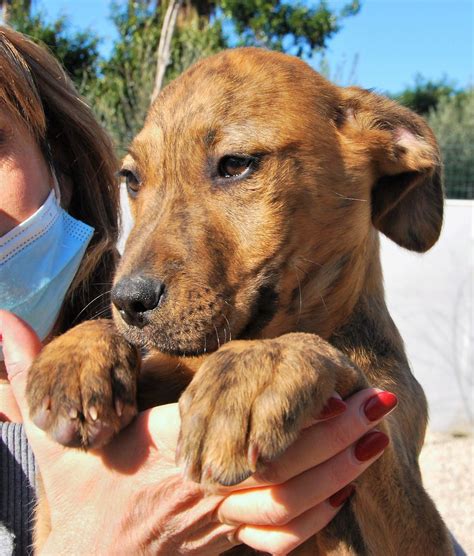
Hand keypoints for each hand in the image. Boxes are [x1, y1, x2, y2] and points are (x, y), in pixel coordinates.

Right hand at [1, 310, 394, 554]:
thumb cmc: (77, 493)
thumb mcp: (50, 434)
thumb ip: (25, 378)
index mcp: (162, 454)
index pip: (231, 431)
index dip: (281, 416)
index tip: (325, 385)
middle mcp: (198, 489)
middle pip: (278, 469)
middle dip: (331, 437)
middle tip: (374, 405)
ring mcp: (217, 520)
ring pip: (289, 503)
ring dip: (335, 471)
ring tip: (374, 439)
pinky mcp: (227, 540)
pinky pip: (282, 534)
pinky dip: (319, 513)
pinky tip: (344, 486)